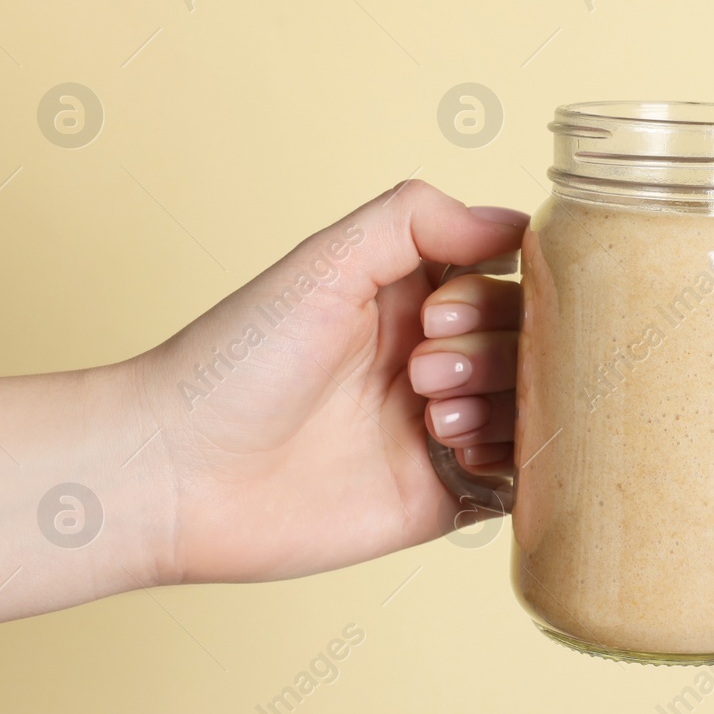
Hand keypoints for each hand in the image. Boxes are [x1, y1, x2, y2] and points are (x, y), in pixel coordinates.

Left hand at [137, 180, 526, 584]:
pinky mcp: (442, 494)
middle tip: (419, 372)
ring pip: (534, 407)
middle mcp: (434, 358)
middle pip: (530, 344)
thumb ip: (417, 219)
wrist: (180, 475)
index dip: (495, 294)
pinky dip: (510, 461)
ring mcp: (442, 428)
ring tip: (432, 419)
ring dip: (499, 406)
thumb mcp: (324, 262)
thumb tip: (514, 225)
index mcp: (412, 298)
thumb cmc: (237, 363)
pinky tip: (452, 453)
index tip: (437, 313)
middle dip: (490, 351)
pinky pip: (520, 478)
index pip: (509, 280)